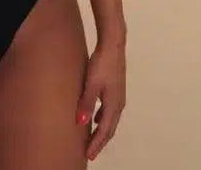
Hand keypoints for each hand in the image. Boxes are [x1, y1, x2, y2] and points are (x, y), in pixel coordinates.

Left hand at [75, 40, 125, 160]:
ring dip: (101, 130)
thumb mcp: (91, 83)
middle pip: (109, 127)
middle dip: (100, 141)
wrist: (113, 45)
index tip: (89, 155)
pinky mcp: (114, 88)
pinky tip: (94, 116)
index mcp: (114, 105)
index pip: (105, 130)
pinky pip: (108, 110)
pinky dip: (102, 118)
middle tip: (90, 152)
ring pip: (109, 119)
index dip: (97, 144)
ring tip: (91, 138)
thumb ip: (86, 102)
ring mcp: (118, 95)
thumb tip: (81, 123)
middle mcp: (118, 103)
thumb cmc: (101, 64)